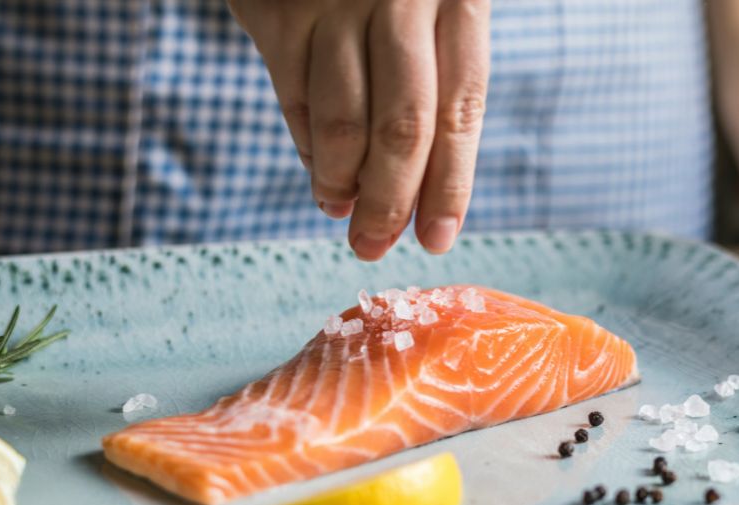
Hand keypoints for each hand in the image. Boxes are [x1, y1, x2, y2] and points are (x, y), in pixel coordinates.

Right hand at [228, 0, 489, 259]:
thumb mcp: (434, 3)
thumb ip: (436, 76)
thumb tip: (423, 191)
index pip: (459, 111)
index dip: (449, 184)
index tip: (438, 238)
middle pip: (402, 127)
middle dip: (390, 201)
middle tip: (374, 247)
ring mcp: (334, 3)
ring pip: (341, 121)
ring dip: (340, 183)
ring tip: (341, 212)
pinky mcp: (278, 11)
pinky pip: (293, 99)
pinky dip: (308, 148)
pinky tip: (321, 173)